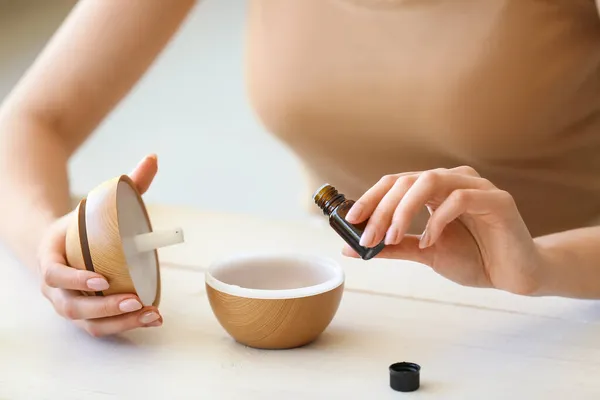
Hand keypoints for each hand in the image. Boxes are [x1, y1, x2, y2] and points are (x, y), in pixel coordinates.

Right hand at [37, 154, 162, 335]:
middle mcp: (54, 288)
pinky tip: (152, 318)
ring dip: (119, 322)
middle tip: (136, 300)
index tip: (102, 279)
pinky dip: (125, 326)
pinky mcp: (85, 315)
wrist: (62, 245)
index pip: (55, 274)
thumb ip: (127, 184)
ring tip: (150, 313)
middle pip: (72, 307)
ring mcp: (68, 304)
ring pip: (88, 323)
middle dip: (104, 308)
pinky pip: (100, 327)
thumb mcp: (97, 203)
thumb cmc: (82, 224)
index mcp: (50, 258)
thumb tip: (154, 157)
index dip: (75, 279)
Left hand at [343, 166, 542, 294]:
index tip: (350, 220)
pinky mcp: (497, 200)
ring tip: (393, 237)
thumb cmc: (472, 258)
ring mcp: (476, 186)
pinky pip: (460, 198)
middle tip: (368, 237)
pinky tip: (431, 241)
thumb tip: (351, 249)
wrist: (512, 275)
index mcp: (434, 188)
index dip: (370, 198)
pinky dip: (437, 220)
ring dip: (404, 210)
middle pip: (407, 180)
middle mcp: (453, 180)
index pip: (395, 182)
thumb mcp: (424, 252)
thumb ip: (392, 247)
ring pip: (430, 180)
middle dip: (382, 209)